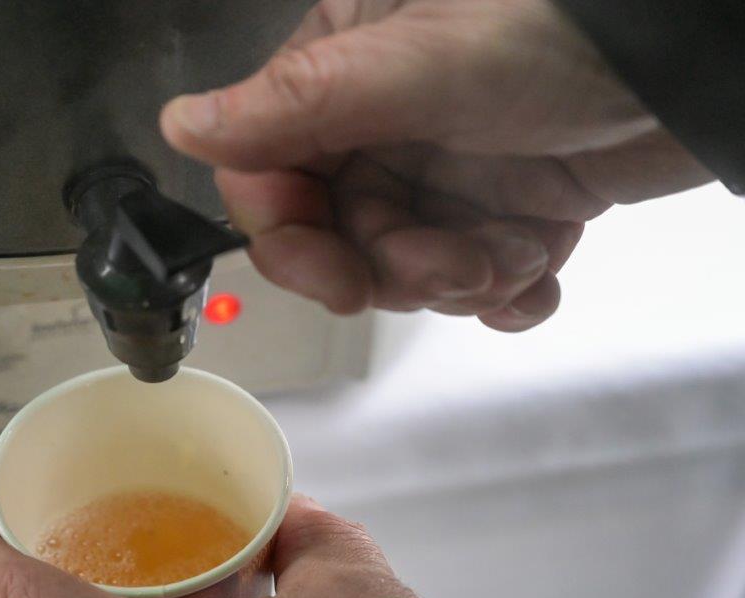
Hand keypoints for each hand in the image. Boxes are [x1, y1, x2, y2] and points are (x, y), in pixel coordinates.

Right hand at [160, 0, 712, 330]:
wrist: (701, 65)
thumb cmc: (570, 33)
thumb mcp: (424, 67)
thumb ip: (297, 104)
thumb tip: (181, 127)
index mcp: (345, 65)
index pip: (268, 172)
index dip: (294, 237)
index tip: (341, 279)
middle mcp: (386, 116)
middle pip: (337, 233)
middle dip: (395, 267)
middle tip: (449, 266)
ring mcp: (445, 161)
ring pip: (406, 263)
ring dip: (459, 277)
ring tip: (514, 252)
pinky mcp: (504, 198)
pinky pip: (472, 272)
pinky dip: (506, 288)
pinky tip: (539, 270)